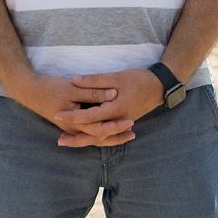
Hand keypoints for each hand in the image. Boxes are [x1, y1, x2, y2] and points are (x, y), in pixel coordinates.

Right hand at [9, 72, 133, 147]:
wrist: (28, 90)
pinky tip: (106, 130)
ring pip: (93, 136)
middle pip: (99, 136)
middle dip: (116, 135)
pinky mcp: (68, 122)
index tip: (131, 121)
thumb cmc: (49, 88)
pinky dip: (98, 132)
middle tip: (133, 131)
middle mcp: (74, 127)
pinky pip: (87, 132)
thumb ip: (93, 92)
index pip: (100, 128)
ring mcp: (70, 126)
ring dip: (109, 136)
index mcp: (75, 120)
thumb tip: (113, 94)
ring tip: (125, 133)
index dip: (116, 126)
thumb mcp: (72, 87)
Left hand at [51, 69, 165, 147]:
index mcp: (116, 108)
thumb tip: (73, 80)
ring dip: (84, 140)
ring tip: (68, 141)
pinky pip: (107, 134)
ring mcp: (121, 123)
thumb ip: (95, 80)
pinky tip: (84, 136)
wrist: (159, 87)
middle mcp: (118, 120)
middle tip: (59, 140)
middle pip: (95, 133)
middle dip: (77, 138)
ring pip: (101, 137)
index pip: (90, 116)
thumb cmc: (138, 80)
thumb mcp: (116, 77)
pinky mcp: (122, 123)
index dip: (73, 116)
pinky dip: (95, 137)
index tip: (58, 115)